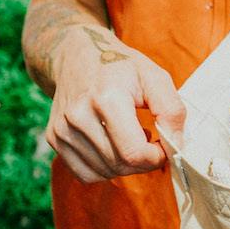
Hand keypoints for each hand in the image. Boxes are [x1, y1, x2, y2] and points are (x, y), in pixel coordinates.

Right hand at [45, 27, 185, 181]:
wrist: (77, 55)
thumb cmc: (121, 66)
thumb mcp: (154, 76)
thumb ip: (171, 110)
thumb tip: (175, 146)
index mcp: (106, 98)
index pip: (134, 153)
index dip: (156, 157)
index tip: (164, 145)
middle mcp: (79, 116)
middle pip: (120, 165)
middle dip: (143, 162)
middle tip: (150, 141)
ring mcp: (62, 128)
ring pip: (104, 172)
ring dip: (125, 164)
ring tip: (130, 137)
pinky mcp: (54, 137)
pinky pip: (86, 173)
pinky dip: (105, 168)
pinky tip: (112, 145)